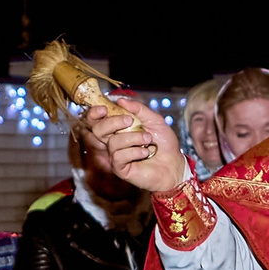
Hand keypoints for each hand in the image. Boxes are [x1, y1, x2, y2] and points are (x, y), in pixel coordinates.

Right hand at [76, 97, 190, 194]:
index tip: (104, 108)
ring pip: (112, 143)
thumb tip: (121, 100)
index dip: (95, 113)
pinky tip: (146, 153)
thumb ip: (139, 109)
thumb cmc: (164, 143)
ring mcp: (115, 155)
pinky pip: (118, 156)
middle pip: (97, 130)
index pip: (97, 120)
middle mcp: (114, 141)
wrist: (174, 163)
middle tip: (130, 120)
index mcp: (118, 128)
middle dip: (112, 122)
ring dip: (133, 138)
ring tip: (148, 140)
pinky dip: (134, 152)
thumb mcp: (155, 120)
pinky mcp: (119, 168)